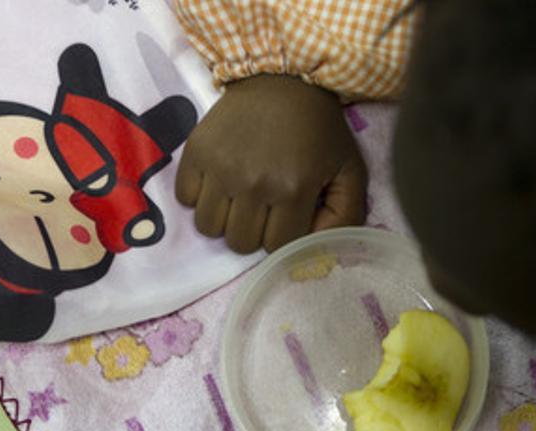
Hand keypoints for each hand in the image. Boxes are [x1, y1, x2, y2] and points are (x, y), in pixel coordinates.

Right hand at [175, 74, 366, 252]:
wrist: (283, 75)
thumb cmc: (318, 127)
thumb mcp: (350, 168)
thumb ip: (346, 215)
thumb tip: (317, 250)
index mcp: (293, 188)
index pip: (276, 247)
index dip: (283, 235)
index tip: (287, 214)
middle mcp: (253, 183)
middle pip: (239, 243)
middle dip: (252, 231)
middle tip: (262, 207)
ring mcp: (220, 168)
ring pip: (207, 227)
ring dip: (223, 219)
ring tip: (238, 196)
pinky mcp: (195, 152)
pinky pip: (185, 199)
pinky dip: (198, 196)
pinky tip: (218, 180)